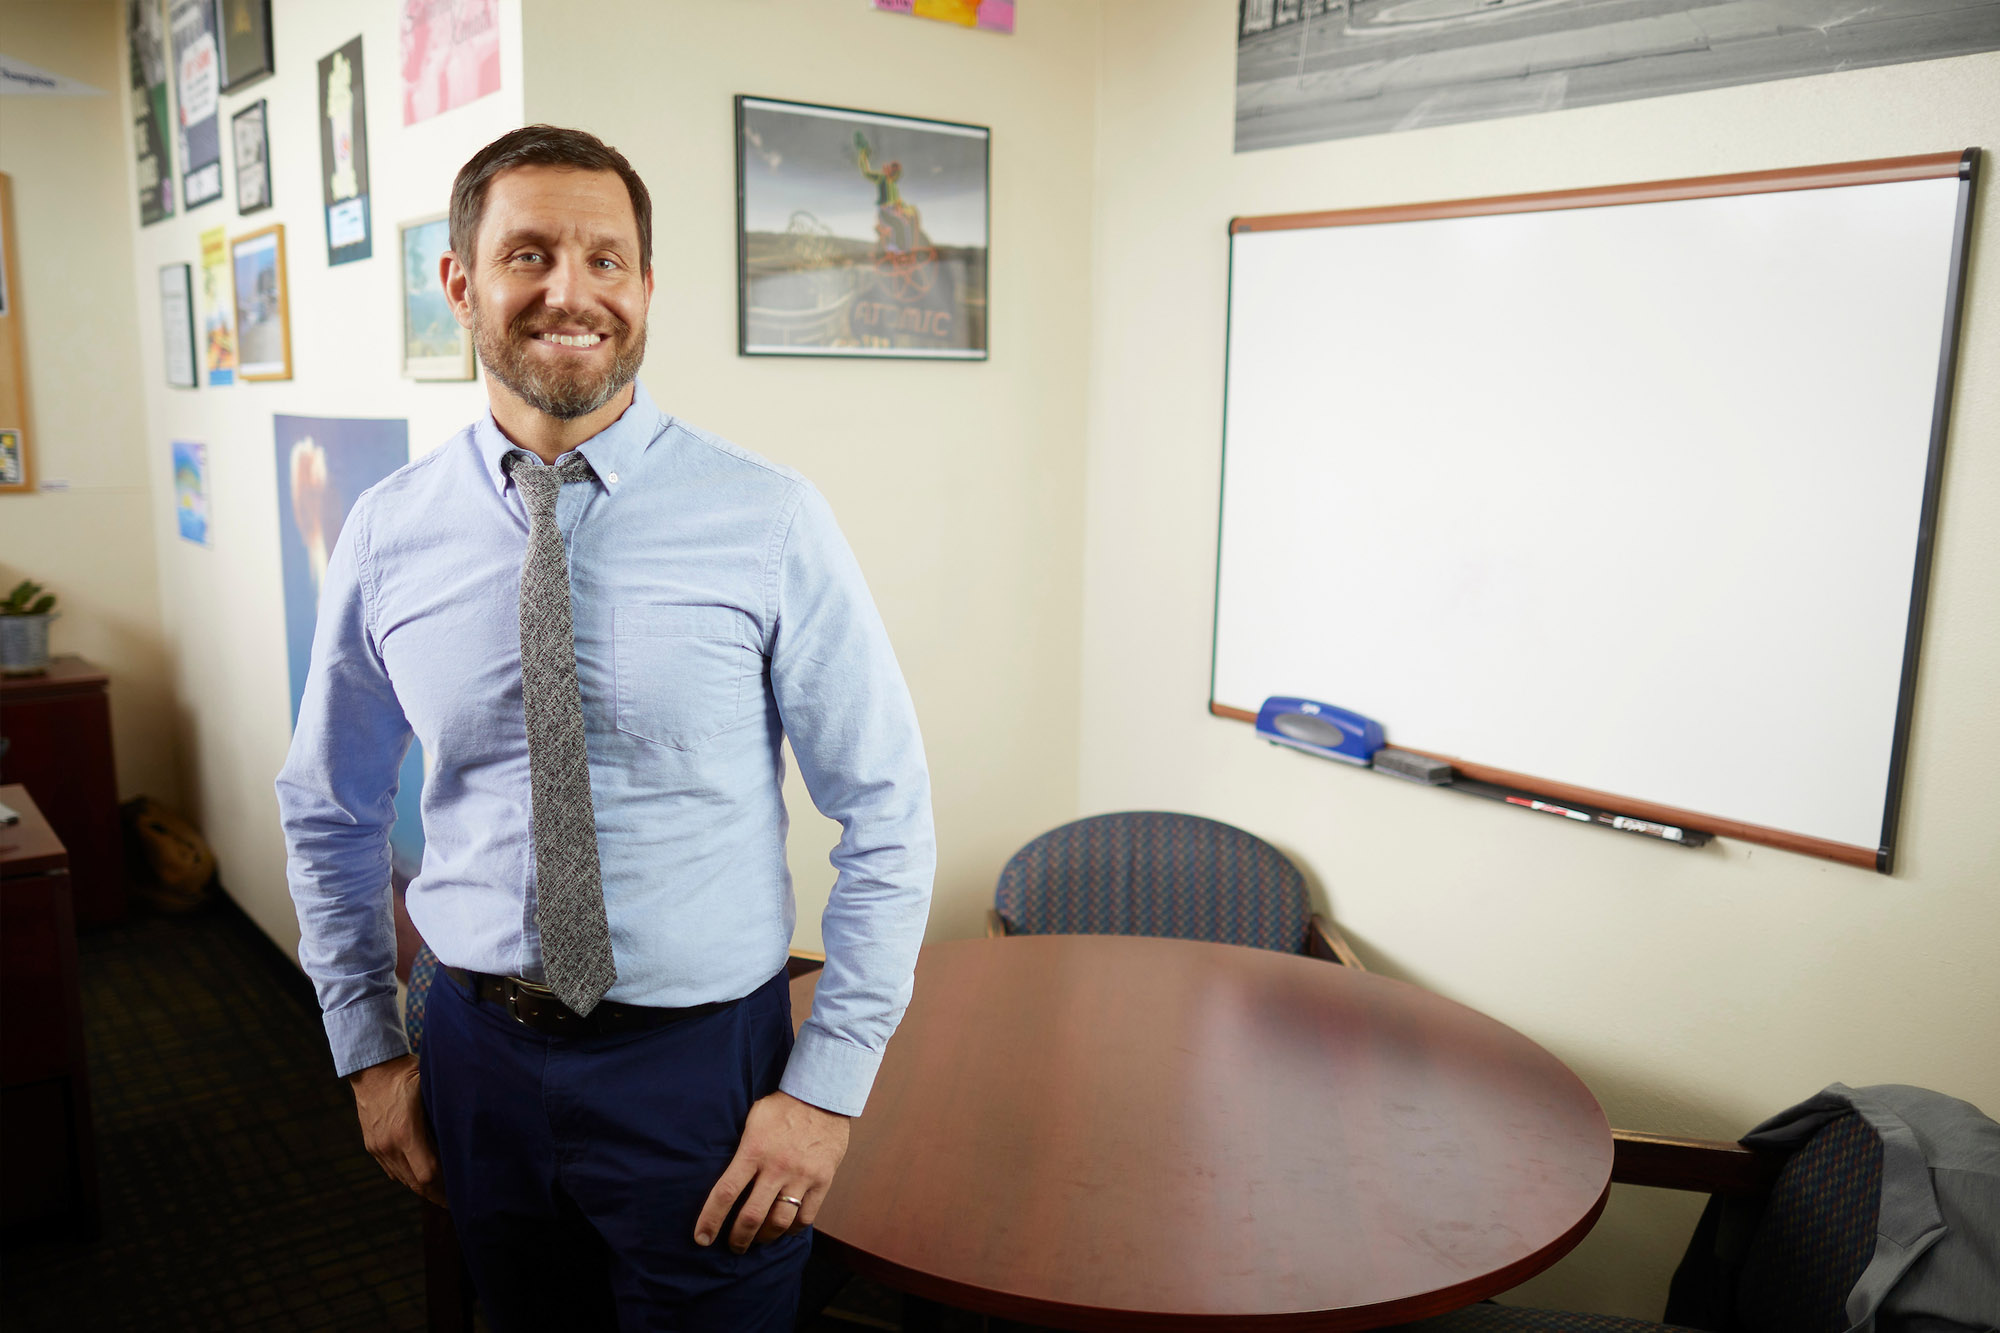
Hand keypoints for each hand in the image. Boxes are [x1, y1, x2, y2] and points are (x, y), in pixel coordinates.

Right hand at [348, 1053, 447, 1206]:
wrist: (372, 1069)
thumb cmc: (408, 1074)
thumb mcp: (432, 1089)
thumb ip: (447, 1113)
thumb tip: (471, 1132)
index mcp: (405, 1132)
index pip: (428, 1174)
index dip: (445, 1189)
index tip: (461, 1194)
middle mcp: (389, 1145)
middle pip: (416, 1184)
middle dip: (437, 1194)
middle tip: (457, 1199)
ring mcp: (378, 1148)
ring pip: (404, 1180)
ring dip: (423, 1188)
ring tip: (443, 1190)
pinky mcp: (372, 1146)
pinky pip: (392, 1171)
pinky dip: (408, 1177)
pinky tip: (422, 1176)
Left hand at [695, 1090, 848, 1252]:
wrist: (823, 1096)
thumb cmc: (782, 1107)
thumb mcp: (752, 1119)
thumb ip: (740, 1148)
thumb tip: (721, 1173)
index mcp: (754, 1150)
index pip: (726, 1192)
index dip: (711, 1220)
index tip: (701, 1238)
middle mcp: (777, 1167)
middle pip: (752, 1216)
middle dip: (738, 1239)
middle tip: (732, 1246)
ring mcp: (801, 1175)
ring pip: (779, 1222)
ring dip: (765, 1238)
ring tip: (758, 1241)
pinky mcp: (822, 1180)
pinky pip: (806, 1216)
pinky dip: (793, 1229)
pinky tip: (784, 1229)